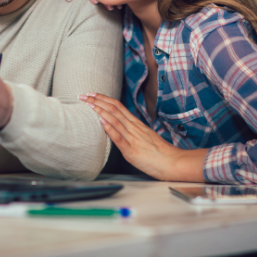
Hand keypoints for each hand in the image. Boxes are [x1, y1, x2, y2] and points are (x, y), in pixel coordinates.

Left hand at [78, 93, 206, 181]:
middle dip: (97, 100)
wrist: (172, 162)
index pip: (118, 106)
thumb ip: (134, 131)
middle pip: (114, 109)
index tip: (93, 94)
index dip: (104, 99)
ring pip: (114, 119)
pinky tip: (101, 121)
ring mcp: (132, 138)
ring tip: (88, 103)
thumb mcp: (146, 137)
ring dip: (100, 110)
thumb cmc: (160, 152)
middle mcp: (134, 127)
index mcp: (137, 124)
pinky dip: (109, 128)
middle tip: (84, 95)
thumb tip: (121, 127)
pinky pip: (119, 137)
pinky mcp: (131, 150)